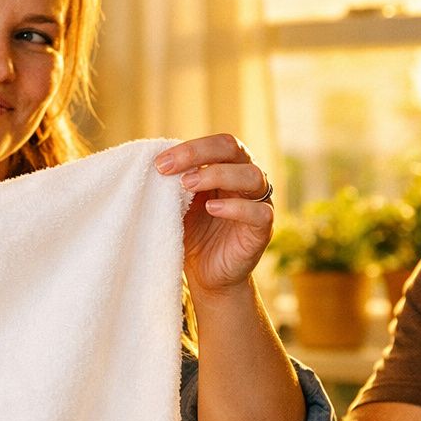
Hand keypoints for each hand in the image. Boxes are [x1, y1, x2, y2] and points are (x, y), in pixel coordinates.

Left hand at [154, 134, 274, 294]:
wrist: (206, 275)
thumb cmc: (193, 233)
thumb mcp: (180, 203)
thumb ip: (176, 182)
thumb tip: (158, 161)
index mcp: (230, 167)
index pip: (218, 144)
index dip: (190, 148)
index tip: (159, 163)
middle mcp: (247, 179)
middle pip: (234, 149)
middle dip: (198, 154)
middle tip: (167, 169)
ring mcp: (259, 203)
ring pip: (252, 176)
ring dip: (217, 175)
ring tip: (187, 186)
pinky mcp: (263, 230)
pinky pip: (260, 212)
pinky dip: (236, 207)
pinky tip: (212, 209)